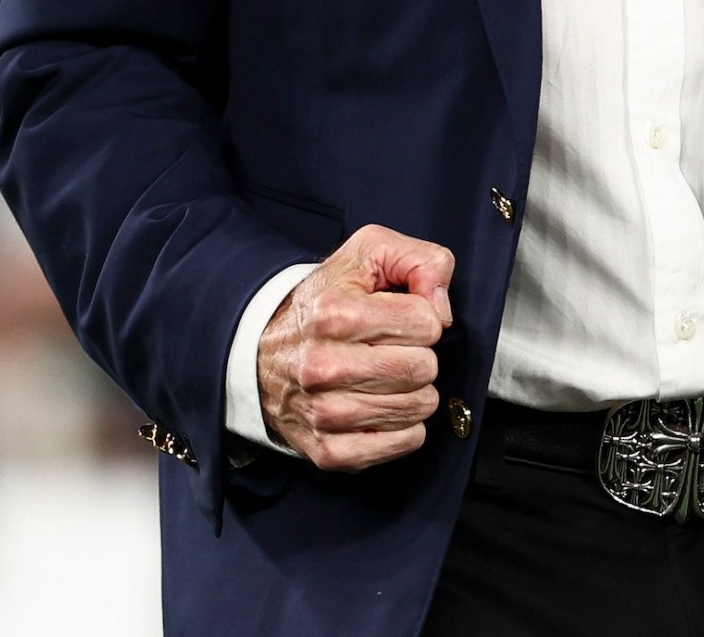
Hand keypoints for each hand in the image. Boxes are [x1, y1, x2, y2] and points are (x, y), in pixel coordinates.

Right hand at [256, 224, 453, 471]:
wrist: (262, 352)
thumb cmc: (325, 301)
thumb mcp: (369, 254)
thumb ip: (421, 261)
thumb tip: (442, 310)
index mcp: (332, 314)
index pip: (426, 323)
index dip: (422, 318)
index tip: (398, 319)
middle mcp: (322, 366)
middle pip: (423, 368)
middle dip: (419, 354)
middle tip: (391, 350)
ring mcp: (323, 413)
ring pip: (418, 406)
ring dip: (414, 391)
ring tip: (386, 377)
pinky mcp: (329, 450)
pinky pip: (404, 442)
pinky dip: (405, 426)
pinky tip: (383, 406)